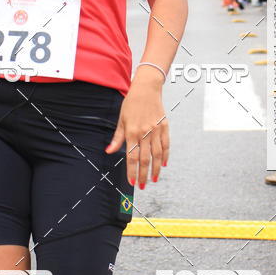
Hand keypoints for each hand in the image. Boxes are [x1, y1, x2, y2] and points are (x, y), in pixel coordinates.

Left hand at [105, 73, 168, 188]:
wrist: (147, 88)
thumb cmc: (131, 103)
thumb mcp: (121, 119)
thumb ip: (117, 138)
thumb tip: (109, 151)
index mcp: (132, 131)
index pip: (132, 157)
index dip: (132, 171)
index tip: (131, 182)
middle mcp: (145, 132)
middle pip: (145, 159)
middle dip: (143, 175)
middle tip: (142, 186)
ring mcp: (156, 130)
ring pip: (157, 154)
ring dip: (155, 169)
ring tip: (153, 179)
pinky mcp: (165, 126)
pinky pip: (166, 145)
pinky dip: (166, 156)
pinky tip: (164, 165)